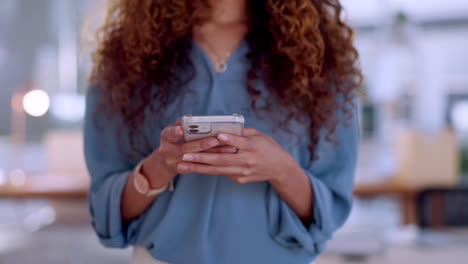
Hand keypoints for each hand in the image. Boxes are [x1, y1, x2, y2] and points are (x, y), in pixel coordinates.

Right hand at [142, 118, 237, 187]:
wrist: (164, 162)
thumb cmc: (172, 141)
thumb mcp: (172, 131)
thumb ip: (181, 123)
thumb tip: (190, 116)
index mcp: (166, 137)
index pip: (169, 133)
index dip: (175, 132)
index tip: (182, 130)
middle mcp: (168, 150)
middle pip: (185, 148)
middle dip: (201, 144)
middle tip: (215, 140)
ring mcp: (174, 162)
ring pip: (195, 159)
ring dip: (212, 153)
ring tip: (228, 148)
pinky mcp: (182, 169)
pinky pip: (199, 166)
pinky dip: (212, 162)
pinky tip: (225, 157)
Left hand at [176, 128, 300, 183]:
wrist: (279, 168)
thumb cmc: (267, 146)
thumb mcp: (258, 135)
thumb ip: (241, 133)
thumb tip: (222, 127)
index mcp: (253, 147)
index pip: (240, 143)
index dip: (230, 140)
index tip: (218, 136)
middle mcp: (247, 161)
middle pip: (222, 160)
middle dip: (202, 158)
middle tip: (185, 155)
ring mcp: (243, 172)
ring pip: (217, 170)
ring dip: (199, 168)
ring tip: (183, 165)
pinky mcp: (240, 179)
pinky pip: (222, 173)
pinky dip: (208, 170)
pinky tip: (193, 168)